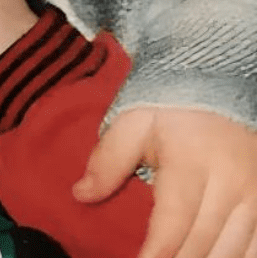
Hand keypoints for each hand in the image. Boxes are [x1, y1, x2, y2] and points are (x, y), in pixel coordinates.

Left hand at [74, 107, 256, 257]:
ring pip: (234, 250)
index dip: (156, 253)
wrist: (218, 81)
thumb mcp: (133, 121)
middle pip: (202, 242)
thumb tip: (81, 194)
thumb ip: (108, 158)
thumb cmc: (169, 105)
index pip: (173, 221)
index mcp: (191, 161)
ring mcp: (255, 194)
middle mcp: (229, 183)